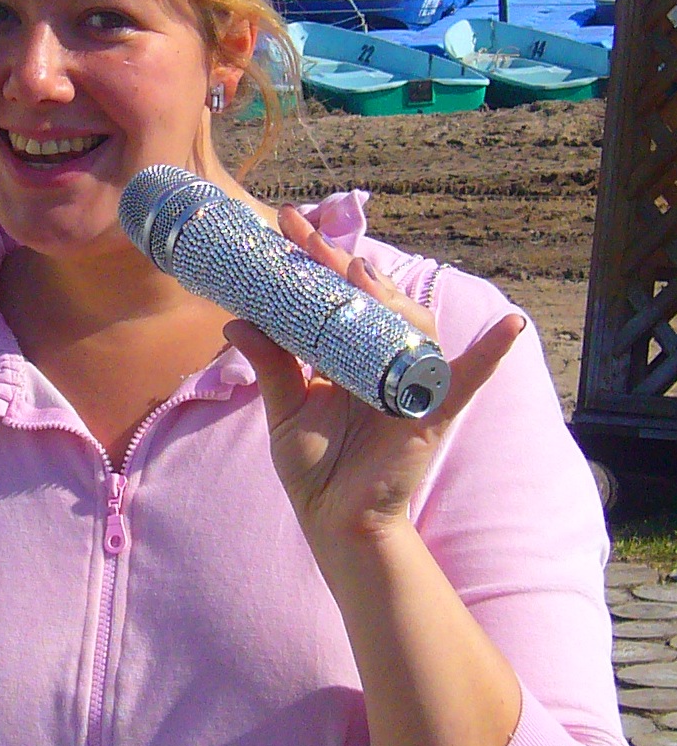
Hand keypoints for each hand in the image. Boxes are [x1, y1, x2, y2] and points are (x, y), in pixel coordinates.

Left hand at [222, 206, 524, 560]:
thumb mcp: (285, 410)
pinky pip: (467, 379)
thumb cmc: (315, 468)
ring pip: (410, 326)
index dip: (315, 261)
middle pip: (372, 301)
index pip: (333, 297)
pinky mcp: (430, 413)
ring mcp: (409, 382)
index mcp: (346, 356)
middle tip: (311, 236)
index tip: (288, 225)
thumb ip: (269, 365)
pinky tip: (510, 327)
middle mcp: (380, 360)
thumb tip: (236, 321)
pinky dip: (489, 354)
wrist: (335, 521)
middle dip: (342, 265)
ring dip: (392, 297)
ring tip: (363, 274)